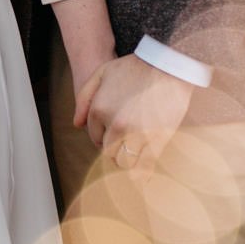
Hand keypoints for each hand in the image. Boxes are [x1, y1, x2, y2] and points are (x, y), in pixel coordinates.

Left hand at [73, 53, 194, 173]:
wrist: (168, 65)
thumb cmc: (135, 67)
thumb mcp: (102, 73)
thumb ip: (84, 98)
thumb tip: (76, 124)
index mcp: (99, 109)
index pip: (94, 136)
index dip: (103, 136)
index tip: (114, 133)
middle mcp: (115, 125)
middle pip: (107, 152)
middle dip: (114, 150)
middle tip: (125, 144)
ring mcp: (135, 134)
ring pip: (123, 162)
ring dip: (127, 161)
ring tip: (134, 154)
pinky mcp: (155, 141)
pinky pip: (144, 168)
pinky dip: (141, 175)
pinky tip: (142, 178)